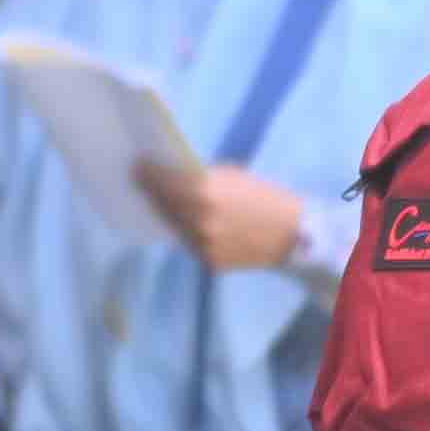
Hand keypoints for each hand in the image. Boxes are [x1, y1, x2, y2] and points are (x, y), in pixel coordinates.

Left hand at [134, 157, 309, 274]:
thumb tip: (175, 176)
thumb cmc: (266, 197)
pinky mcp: (209, 262)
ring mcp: (203, 245)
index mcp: (206, 193)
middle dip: (151, 193)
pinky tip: (185, 222)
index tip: (136, 168)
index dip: (147, 174)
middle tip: (141, 183)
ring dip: (166, 214)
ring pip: (174, 227)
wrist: (293, 235)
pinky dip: (186, 232)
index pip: (164, 182)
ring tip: (160, 203)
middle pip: (164, 205)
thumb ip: (202, 178)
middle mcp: (199, 221)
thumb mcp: (233, 176)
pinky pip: (189, 243)